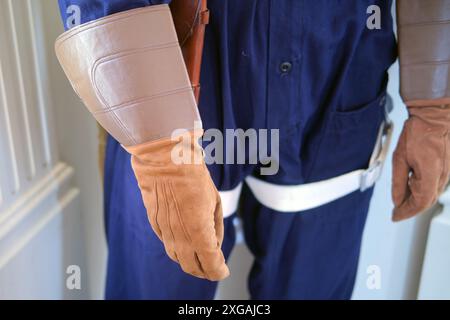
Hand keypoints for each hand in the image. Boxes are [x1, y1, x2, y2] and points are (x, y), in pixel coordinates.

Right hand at [126, 130, 228, 280]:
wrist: (165, 159)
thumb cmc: (194, 176)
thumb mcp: (214, 201)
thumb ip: (215, 227)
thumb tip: (214, 245)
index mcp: (199, 231)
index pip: (210, 264)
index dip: (218, 270)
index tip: (223, 270)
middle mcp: (180, 236)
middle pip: (192, 266)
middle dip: (204, 271)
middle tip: (213, 268)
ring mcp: (165, 231)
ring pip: (177, 258)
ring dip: (189, 262)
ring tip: (199, 260)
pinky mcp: (154, 224)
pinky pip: (167, 243)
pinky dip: (177, 248)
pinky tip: (184, 242)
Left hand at [392, 105, 449, 220]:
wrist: (434, 116)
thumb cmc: (418, 132)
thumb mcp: (399, 158)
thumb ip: (398, 181)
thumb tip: (397, 199)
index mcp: (431, 174)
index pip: (420, 202)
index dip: (406, 212)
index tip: (395, 217)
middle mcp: (443, 176)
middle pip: (426, 201)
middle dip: (410, 209)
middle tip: (397, 212)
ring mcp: (447, 173)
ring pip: (431, 195)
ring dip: (417, 201)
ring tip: (402, 202)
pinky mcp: (447, 169)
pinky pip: (435, 186)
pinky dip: (423, 191)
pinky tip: (412, 189)